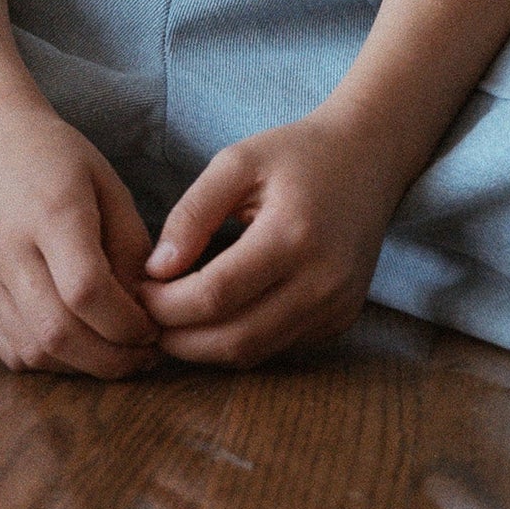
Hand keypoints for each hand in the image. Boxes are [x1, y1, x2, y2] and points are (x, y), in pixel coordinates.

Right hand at [0, 99, 160, 377]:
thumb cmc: (58, 159)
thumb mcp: (109, 184)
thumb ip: (130, 243)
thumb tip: (148, 304)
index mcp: (53, 213)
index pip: (87, 291)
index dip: (125, 322)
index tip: (154, 328)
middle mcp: (11, 252)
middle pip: (57, 332)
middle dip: (109, 358)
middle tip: (144, 356)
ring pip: (33, 350)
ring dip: (82, 367)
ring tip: (117, 357)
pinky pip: (11, 351)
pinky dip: (50, 362)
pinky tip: (79, 350)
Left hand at [137, 114, 404, 365]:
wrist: (370, 156)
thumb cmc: (298, 153)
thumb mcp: (238, 161)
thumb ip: (192, 212)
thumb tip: (155, 271)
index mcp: (293, 235)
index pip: (213, 295)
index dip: (165, 304)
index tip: (138, 289)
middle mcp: (322, 280)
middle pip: (232, 340)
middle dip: (177, 338)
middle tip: (146, 316)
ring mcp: (336, 306)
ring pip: (253, 354)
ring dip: (204, 349)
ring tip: (175, 320)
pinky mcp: (340, 320)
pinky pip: (276, 349)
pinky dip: (239, 342)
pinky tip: (219, 316)